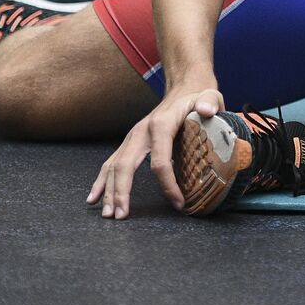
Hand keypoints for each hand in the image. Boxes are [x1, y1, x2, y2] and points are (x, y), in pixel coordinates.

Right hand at [87, 86, 223, 219]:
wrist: (184, 88)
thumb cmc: (197, 97)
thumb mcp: (210, 95)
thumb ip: (210, 102)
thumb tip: (206, 110)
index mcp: (160, 125)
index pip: (160, 161)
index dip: (168, 185)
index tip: (179, 203)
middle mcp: (141, 132)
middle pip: (125, 165)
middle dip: (121, 192)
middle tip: (121, 216)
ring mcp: (132, 137)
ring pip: (114, 166)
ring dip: (108, 191)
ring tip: (107, 214)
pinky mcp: (131, 142)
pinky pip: (112, 163)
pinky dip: (101, 181)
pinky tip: (94, 198)